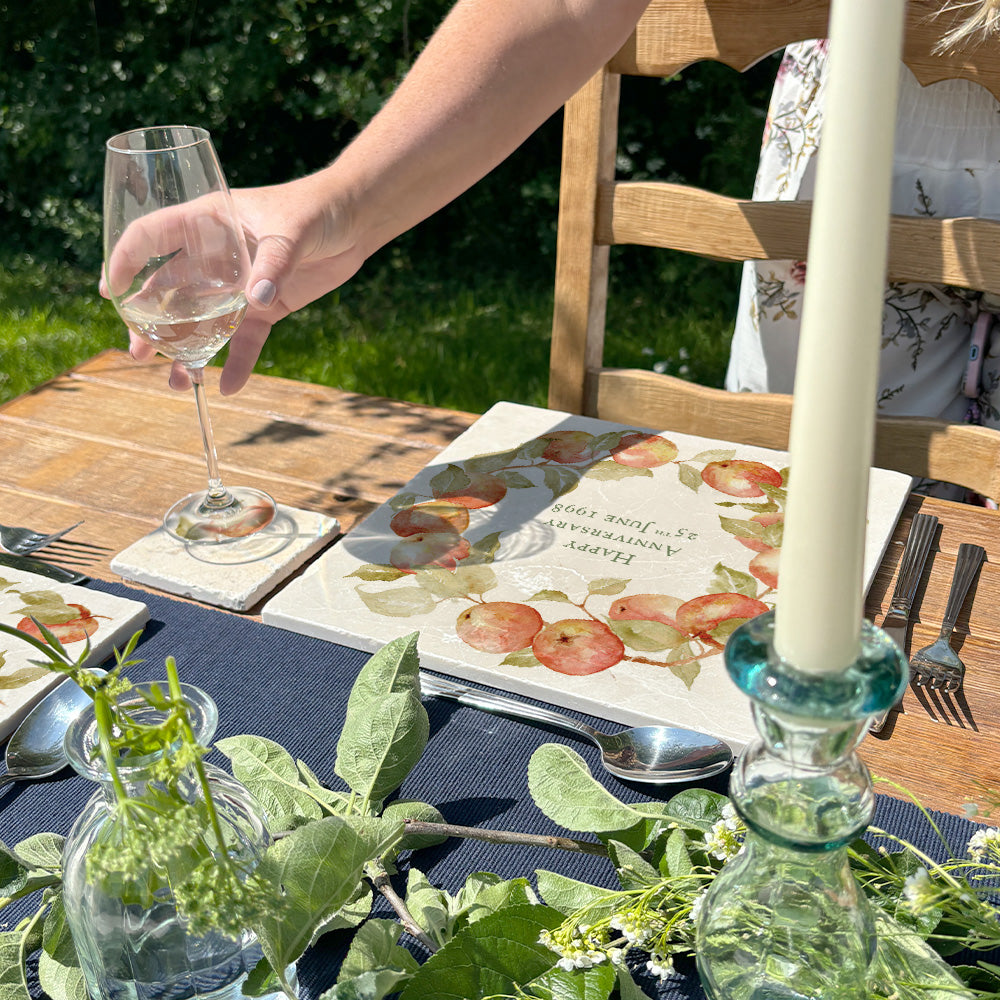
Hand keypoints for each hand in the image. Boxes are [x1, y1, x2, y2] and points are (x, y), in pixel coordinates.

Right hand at [116, 172, 365, 394]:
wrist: (355, 222)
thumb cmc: (316, 209)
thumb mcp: (291, 231)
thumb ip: (273, 264)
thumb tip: (256, 300)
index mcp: (207, 223)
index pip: (151, 237)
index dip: (126, 261)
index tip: (111, 291)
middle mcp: (215, 256)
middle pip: (170, 291)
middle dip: (150, 323)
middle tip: (138, 352)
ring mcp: (239, 284)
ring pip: (204, 322)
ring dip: (188, 351)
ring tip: (175, 381)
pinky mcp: (266, 306)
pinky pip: (247, 339)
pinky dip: (238, 362)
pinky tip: (229, 387)